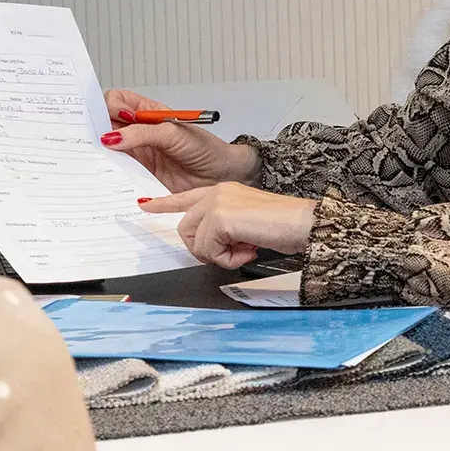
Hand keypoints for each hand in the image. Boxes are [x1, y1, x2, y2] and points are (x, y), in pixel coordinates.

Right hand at [105, 89, 258, 191]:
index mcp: (146, 112)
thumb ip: (142, 133)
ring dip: (101, 151)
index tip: (117, 117)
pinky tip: (109, 172)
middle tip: (95, 137)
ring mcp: (137, 152)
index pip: (116, 101)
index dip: (109, 105)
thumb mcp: (174, 133)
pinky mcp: (138, 173)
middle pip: (105, 124)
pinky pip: (117, 170)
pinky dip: (109, 170)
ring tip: (100, 155)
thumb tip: (111, 138)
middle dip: (96, 127)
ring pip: (108, 148)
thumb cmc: (205, 148)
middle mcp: (138, 131)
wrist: (220, 175)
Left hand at [139, 183, 315, 269]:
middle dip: (206, 250)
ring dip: (219, 256)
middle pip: (186, 230)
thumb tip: (212, 248)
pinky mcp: (219, 218)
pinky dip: (228, 260)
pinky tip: (248, 251)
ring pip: (195, 243)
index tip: (145, 206)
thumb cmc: (284, 225)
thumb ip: (224, 228)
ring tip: (244, 250)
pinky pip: (209, 251)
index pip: (185, 197)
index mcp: (223, 190)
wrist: (303, 223)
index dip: (164, 204)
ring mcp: (216, 203)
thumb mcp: (246, 224)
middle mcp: (216, 192)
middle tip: (234, 252)